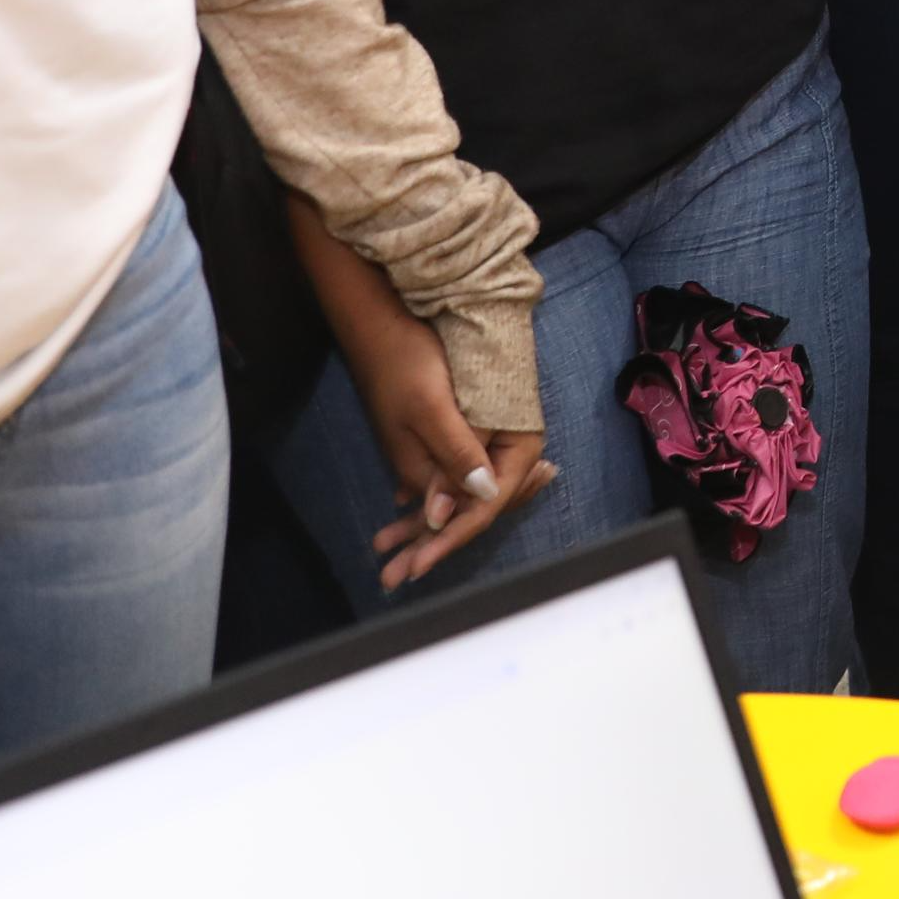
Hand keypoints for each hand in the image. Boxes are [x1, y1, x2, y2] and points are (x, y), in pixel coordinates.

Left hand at [336, 285, 555, 591]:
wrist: (392, 323)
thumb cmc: (414, 360)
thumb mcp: (432, 409)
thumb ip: (454, 455)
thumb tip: (463, 506)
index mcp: (514, 440)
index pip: (487, 504)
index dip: (452, 537)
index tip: (417, 566)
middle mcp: (504, 446)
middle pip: (473, 508)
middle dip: (433, 542)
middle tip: (392, 575)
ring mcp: (484, 442)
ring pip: (458, 497)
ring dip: (423, 526)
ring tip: (384, 550)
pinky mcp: (462, 436)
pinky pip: (449, 479)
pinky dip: (424, 498)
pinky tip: (399, 510)